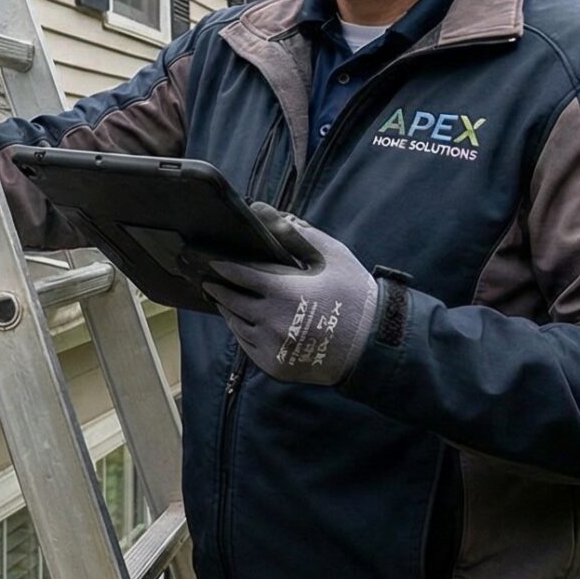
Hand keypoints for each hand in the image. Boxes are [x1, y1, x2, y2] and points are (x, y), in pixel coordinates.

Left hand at [194, 203, 382, 385]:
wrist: (374, 346)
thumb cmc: (354, 296)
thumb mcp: (331, 257)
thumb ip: (296, 233)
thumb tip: (265, 211)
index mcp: (283, 292)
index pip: (239, 275)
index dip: (222, 267)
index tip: (209, 260)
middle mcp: (271, 322)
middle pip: (231, 301)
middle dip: (217, 288)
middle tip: (205, 278)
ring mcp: (271, 347)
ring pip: (236, 325)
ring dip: (227, 309)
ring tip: (220, 297)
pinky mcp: (274, 367)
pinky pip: (247, 346)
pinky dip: (240, 331)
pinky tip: (239, 321)